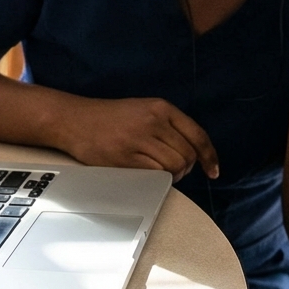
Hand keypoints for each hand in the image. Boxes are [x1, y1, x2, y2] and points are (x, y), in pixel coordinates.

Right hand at [58, 97, 218, 181]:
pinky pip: (155, 175)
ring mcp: (139, 138)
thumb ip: (168, 126)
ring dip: (172, 176)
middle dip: (186, 169)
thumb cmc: (110, 118)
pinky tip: (148, 177)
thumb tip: (192, 154)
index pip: (197, 134)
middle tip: (174, 173)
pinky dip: (157, 180)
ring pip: (174, 166)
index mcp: (161, 107)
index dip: (209, 157)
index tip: (213, 171)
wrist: (75, 119)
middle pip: (188, 155)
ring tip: (160, 174)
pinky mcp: (125, 156)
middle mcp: (154, 121)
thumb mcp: (144, 110)